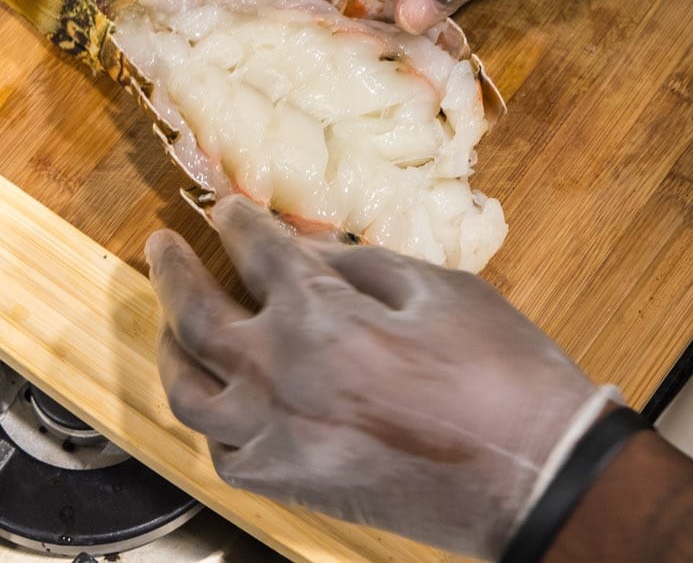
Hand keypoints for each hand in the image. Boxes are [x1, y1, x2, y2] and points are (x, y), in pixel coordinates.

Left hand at [147, 195, 612, 558]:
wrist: (532, 475)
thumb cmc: (498, 372)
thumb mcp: (435, 288)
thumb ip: (358, 264)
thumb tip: (308, 253)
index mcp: (316, 313)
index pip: (255, 250)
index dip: (237, 221)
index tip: (224, 207)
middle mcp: (276, 373)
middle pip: (194, 313)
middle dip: (172, 271)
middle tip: (160, 246)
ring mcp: (274, 435)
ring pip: (188, 391)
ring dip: (172, 348)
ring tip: (171, 326)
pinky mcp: (289, 484)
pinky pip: (221, 450)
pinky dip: (210, 419)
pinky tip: (220, 401)